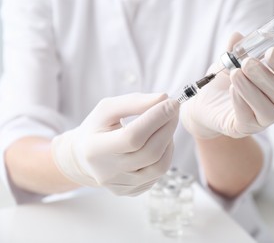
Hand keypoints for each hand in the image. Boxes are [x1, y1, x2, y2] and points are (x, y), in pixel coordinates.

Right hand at [51, 93, 178, 195]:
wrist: (83, 158)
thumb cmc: (97, 129)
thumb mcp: (106, 109)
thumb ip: (133, 102)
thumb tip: (163, 99)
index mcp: (95, 149)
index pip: (133, 137)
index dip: (156, 119)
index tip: (172, 103)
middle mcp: (108, 172)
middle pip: (150, 153)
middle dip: (168, 127)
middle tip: (173, 110)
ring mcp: (122, 185)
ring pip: (160, 166)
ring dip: (170, 142)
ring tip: (167, 125)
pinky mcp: (133, 191)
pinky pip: (158, 174)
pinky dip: (165, 154)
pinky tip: (159, 141)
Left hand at [181, 33, 273, 138]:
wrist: (203, 105)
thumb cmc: (222, 83)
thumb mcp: (227, 63)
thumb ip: (234, 51)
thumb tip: (237, 36)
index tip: (271, 52)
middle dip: (265, 76)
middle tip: (247, 63)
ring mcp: (263, 119)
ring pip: (268, 108)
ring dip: (251, 89)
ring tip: (235, 74)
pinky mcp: (246, 129)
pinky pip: (249, 118)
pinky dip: (241, 102)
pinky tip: (232, 90)